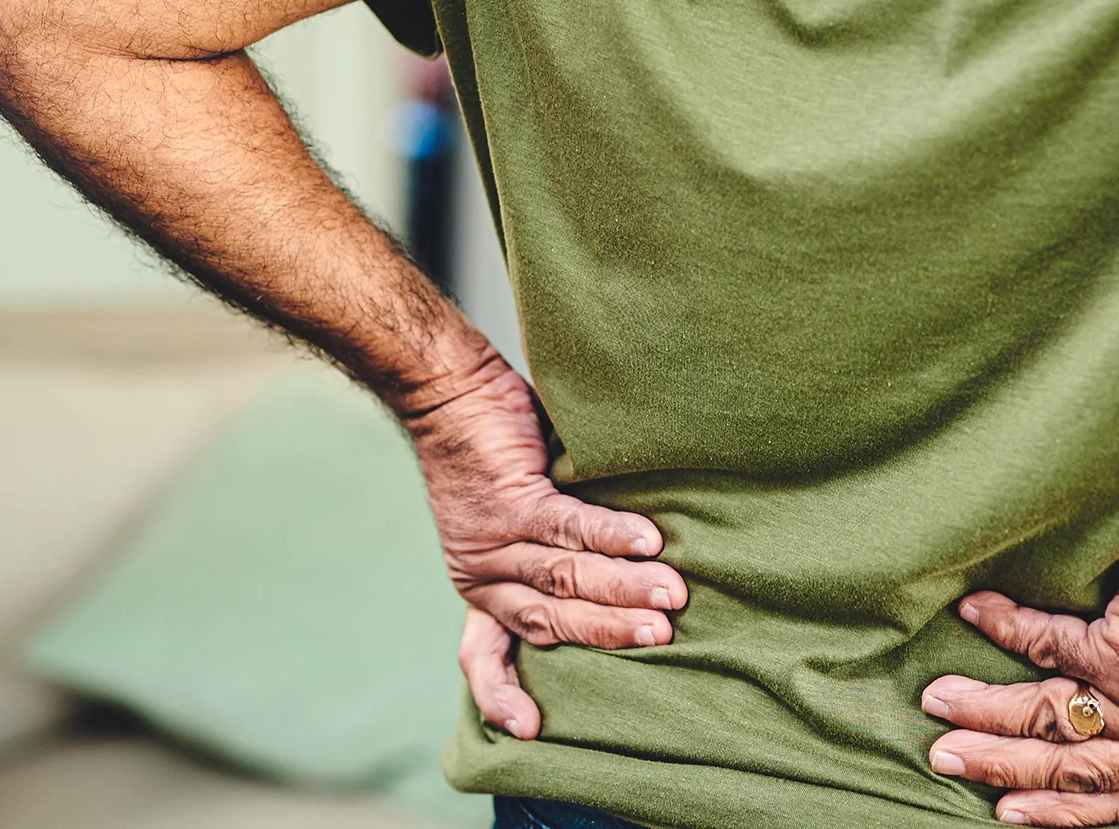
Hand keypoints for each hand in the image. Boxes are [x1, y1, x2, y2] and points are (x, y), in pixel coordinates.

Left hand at [406, 366, 686, 738]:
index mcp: (479, 584)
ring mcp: (494, 538)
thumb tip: (624, 575)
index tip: (529, 730)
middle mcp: (481, 571)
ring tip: (673, 594)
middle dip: (610, 632)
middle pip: (550, 619)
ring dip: (624, 587)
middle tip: (663, 636)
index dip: (503, 694)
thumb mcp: (510, 517)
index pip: (485, 654)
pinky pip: (569, 526)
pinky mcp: (512, 498)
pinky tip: (650, 541)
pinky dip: (612, 536)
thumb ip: (550, 553)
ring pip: (566, 576)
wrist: (445, 389)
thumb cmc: (490, 449)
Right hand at [920, 514, 1118, 825]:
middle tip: (946, 759)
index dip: (1061, 810)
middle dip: (999, 766)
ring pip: (1046, 717)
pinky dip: (1004, 627)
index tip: (1011, 811)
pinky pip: (1045, 647)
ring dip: (983, 709)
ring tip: (937, 700)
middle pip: (1069, 768)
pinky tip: (974, 612)